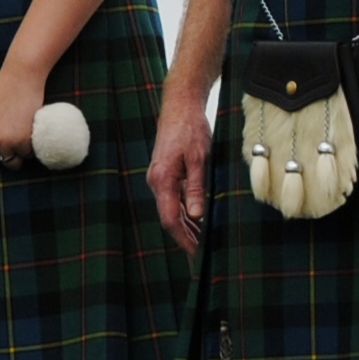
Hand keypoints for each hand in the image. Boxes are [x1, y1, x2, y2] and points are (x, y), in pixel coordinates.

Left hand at [0, 71, 46, 167]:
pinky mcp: (20, 142)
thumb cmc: (4, 95)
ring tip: (20, 128)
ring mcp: (2, 142)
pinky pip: (28, 154)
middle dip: (8, 152)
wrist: (20, 78)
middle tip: (13, 130)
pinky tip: (29, 126)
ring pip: (14, 161)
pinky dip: (32, 145)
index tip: (1, 140)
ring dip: (20, 150)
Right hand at [147, 85, 217, 255]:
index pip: (170, 219)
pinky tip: (197, 220)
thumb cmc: (190, 129)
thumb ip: (196, 187)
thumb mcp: (199, 159)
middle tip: (202, 253)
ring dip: (186, 226)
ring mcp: (158, 178)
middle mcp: (156, 181)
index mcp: (162, 179)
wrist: (179, 106)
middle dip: (185, 237)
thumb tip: (197, 215)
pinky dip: (184, 212)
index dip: (184, 238)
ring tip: (202, 241)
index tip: (196, 253)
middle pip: (169, 218)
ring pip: (171, 210)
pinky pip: (172, 199)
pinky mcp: (164, 174)